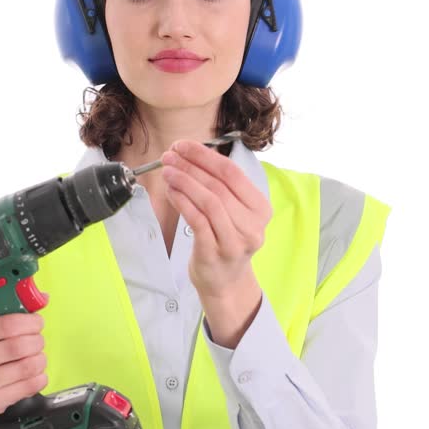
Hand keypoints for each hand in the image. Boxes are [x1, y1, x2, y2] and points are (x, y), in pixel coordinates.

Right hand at [0, 312, 46, 428]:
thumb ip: (2, 319)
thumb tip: (41, 298)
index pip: (3, 324)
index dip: (28, 322)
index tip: (36, 323)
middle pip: (17, 346)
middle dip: (36, 342)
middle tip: (37, 342)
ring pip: (26, 366)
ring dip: (39, 360)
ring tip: (37, 359)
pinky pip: (28, 385)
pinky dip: (39, 378)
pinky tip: (35, 375)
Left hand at [160, 138, 271, 312]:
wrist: (225, 282)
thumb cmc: (226, 240)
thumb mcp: (233, 212)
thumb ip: (220, 186)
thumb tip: (189, 155)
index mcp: (260, 208)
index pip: (232, 173)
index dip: (205, 156)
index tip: (183, 146)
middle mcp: (253, 225)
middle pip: (219, 186)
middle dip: (190, 166)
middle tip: (169, 157)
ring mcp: (235, 241)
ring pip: (209, 201)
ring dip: (184, 182)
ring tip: (167, 172)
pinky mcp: (215, 252)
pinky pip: (197, 221)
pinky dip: (182, 202)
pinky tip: (171, 192)